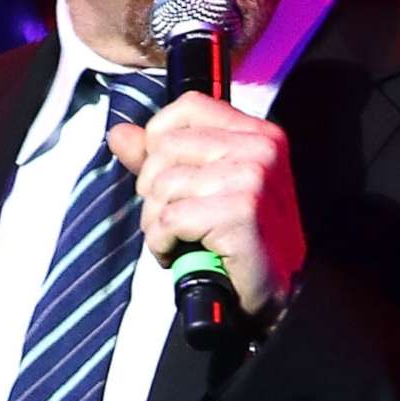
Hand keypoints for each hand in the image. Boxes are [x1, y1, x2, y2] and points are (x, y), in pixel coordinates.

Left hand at [108, 93, 305, 321]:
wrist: (280, 294)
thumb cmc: (244, 240)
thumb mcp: (204, 188)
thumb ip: (160, 158)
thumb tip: (119, 134)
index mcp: (258, 133)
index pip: (188, 106)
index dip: (159, 138)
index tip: (162, 174)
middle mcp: (259, 148)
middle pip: (167, 147)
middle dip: (152, 190)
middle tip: (171, 219)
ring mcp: (252, 178)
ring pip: (163, 185)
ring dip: (155, 221)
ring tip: (177, 239)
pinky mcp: (240, 211)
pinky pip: (170, 219)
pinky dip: (162, 243)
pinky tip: (178, 253)